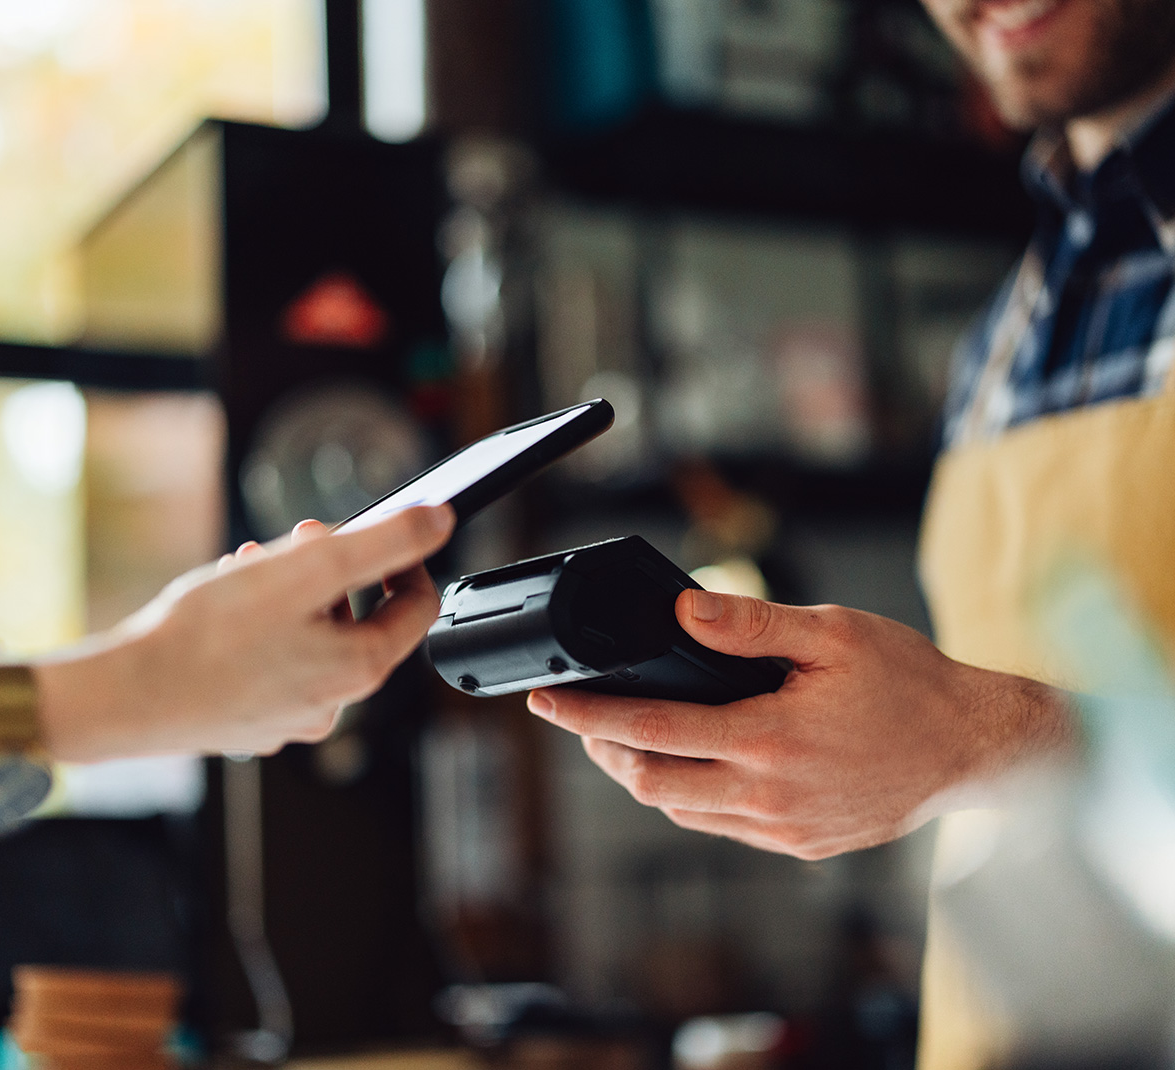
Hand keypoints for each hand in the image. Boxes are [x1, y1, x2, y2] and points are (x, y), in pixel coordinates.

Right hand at [36, 505, 453, 760]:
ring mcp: (290, 716)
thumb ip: (382, 543)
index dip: (404, 560)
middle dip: (331, 569)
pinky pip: (274, 659)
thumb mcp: (308, 569)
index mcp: (360, 669)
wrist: (126, 696)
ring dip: (290, 591)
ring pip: (311, 635)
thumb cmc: (208, 637)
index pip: (416, 608)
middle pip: (358, 618)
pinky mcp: (251, 719)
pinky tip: (224, 604)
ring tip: (248, 566)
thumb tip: (438, 523)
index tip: (377, 533)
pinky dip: (261, 624)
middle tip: (295, 540)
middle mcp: (333, 703)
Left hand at [527, 590, 1076, 858]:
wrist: (975, 749)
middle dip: (602, 752)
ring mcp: (784, 828)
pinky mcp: (800, 844)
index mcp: (770, 739)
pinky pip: (721, 826)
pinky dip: (688, 796)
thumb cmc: (910, 685)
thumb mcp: (833, 634)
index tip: (548, 701)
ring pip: (681, 811)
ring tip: (623, 739)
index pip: (650, 730)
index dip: (587, 716)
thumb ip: (751, 625)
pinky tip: (687, 764)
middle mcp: (769, 795)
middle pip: (650, 784)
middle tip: (579, 720)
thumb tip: (681, 611)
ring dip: (642, 776)